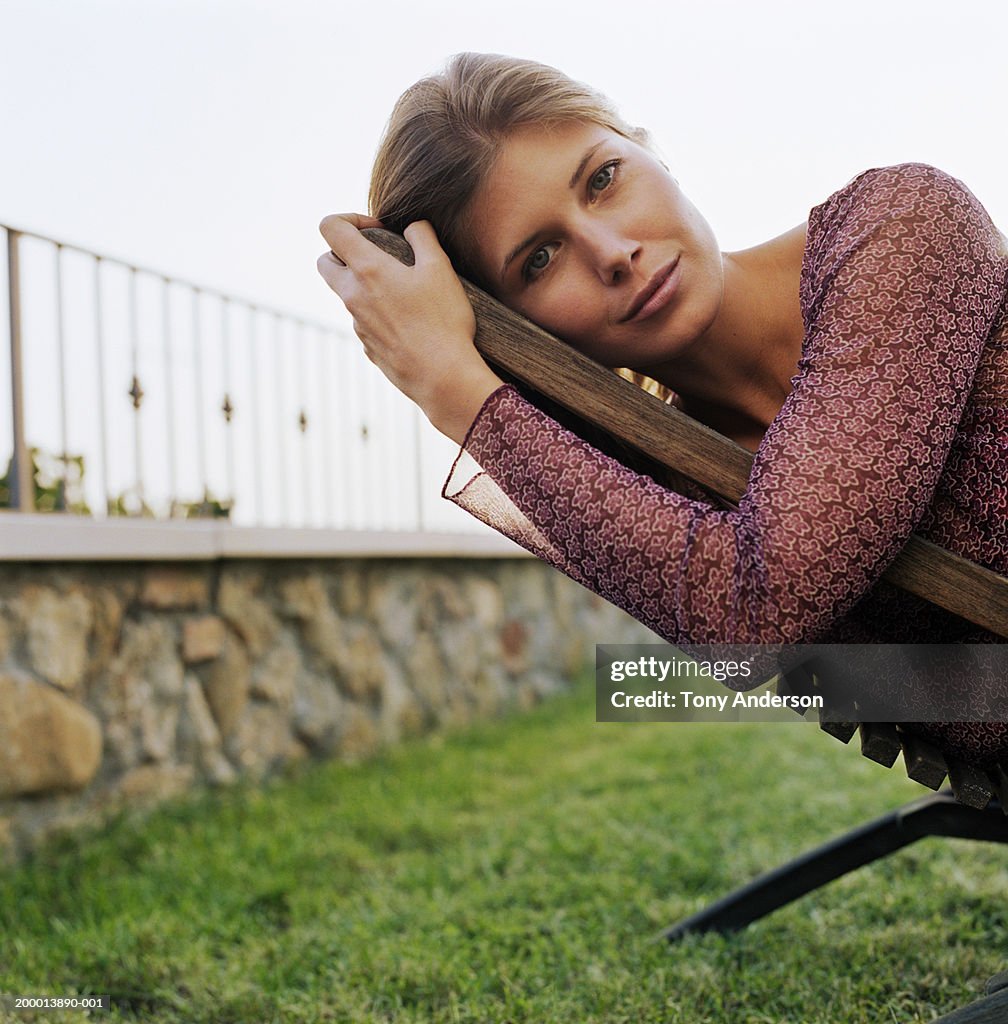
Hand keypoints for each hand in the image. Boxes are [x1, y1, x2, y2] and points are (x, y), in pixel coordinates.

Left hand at [317, 214, 502, 442]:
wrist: (443, 377)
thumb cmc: (443, 321)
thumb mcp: (441, 268)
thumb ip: (423, 237)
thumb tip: (413, 226)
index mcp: (367, 269)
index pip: (330, 228)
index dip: (349, 218)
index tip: (378, 229)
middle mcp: (352, 296)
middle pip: (325, 262)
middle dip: (343, 252)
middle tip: (379, 257)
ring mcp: (357, 325)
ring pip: (347, 295)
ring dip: (365, 286)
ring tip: (405, 294)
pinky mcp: (367, 347)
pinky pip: (364, 322)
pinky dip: (378, 314)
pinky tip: (410, 323)